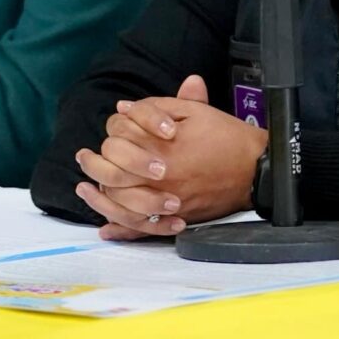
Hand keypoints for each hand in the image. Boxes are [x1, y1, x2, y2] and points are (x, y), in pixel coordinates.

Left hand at [72, 74, 265, 239]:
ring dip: (99, 198)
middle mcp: (161, 179)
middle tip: (84, 158)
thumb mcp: (195, 111)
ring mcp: (167, 203)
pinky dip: (122, 230)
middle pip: (113, 175)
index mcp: (162, 149)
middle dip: (93, 165)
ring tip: (85, 189)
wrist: (255, 169)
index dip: (113, 134)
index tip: (111, 129)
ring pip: (122, 205)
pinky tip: (106, 227)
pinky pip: (143, 230)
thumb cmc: (226, 137)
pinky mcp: (176, 219)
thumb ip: (157, 107)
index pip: (120, 142)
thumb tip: (124, 109)